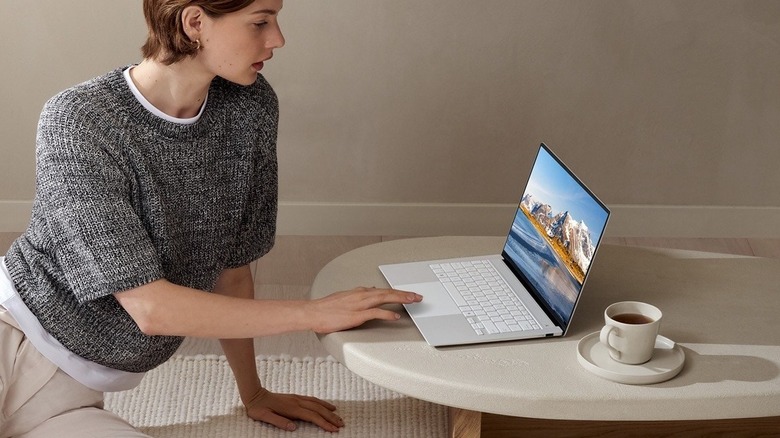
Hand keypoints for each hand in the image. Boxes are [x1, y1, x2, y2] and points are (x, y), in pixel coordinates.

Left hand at [245, 387, 343, 431]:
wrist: (255, 394)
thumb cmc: (258, 408)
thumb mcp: (264, 417)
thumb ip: (278, 421)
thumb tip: (293, 427)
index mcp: (291, 408)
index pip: (312, 416)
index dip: (324, 423)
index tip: (333, 429)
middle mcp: (297, 402)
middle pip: (318, 410)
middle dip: (331, 417)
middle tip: (341, 424)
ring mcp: (297, 398)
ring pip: (317, 404)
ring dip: (329, 410)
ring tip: (338, 416)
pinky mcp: (296, 397)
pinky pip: (313, 400)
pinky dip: (322, 403)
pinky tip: (327, 406)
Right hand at [307, 287, 422, 333]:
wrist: (312, 312)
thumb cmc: (326, 308)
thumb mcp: (344, 297)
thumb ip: (359, 294)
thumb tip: (371, 289)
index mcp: (359, 292)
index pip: (382, 290)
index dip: (397, 292)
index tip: (408, 294)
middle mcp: (361, 295)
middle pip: (387, 292)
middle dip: (404, 294)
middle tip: (417, 296)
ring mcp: (359, 305)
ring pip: (384, 299)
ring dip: (400, 299)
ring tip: (412, 301)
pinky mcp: (355, 315)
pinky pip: (375, 313)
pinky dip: (387, 314)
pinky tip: (395, 317)